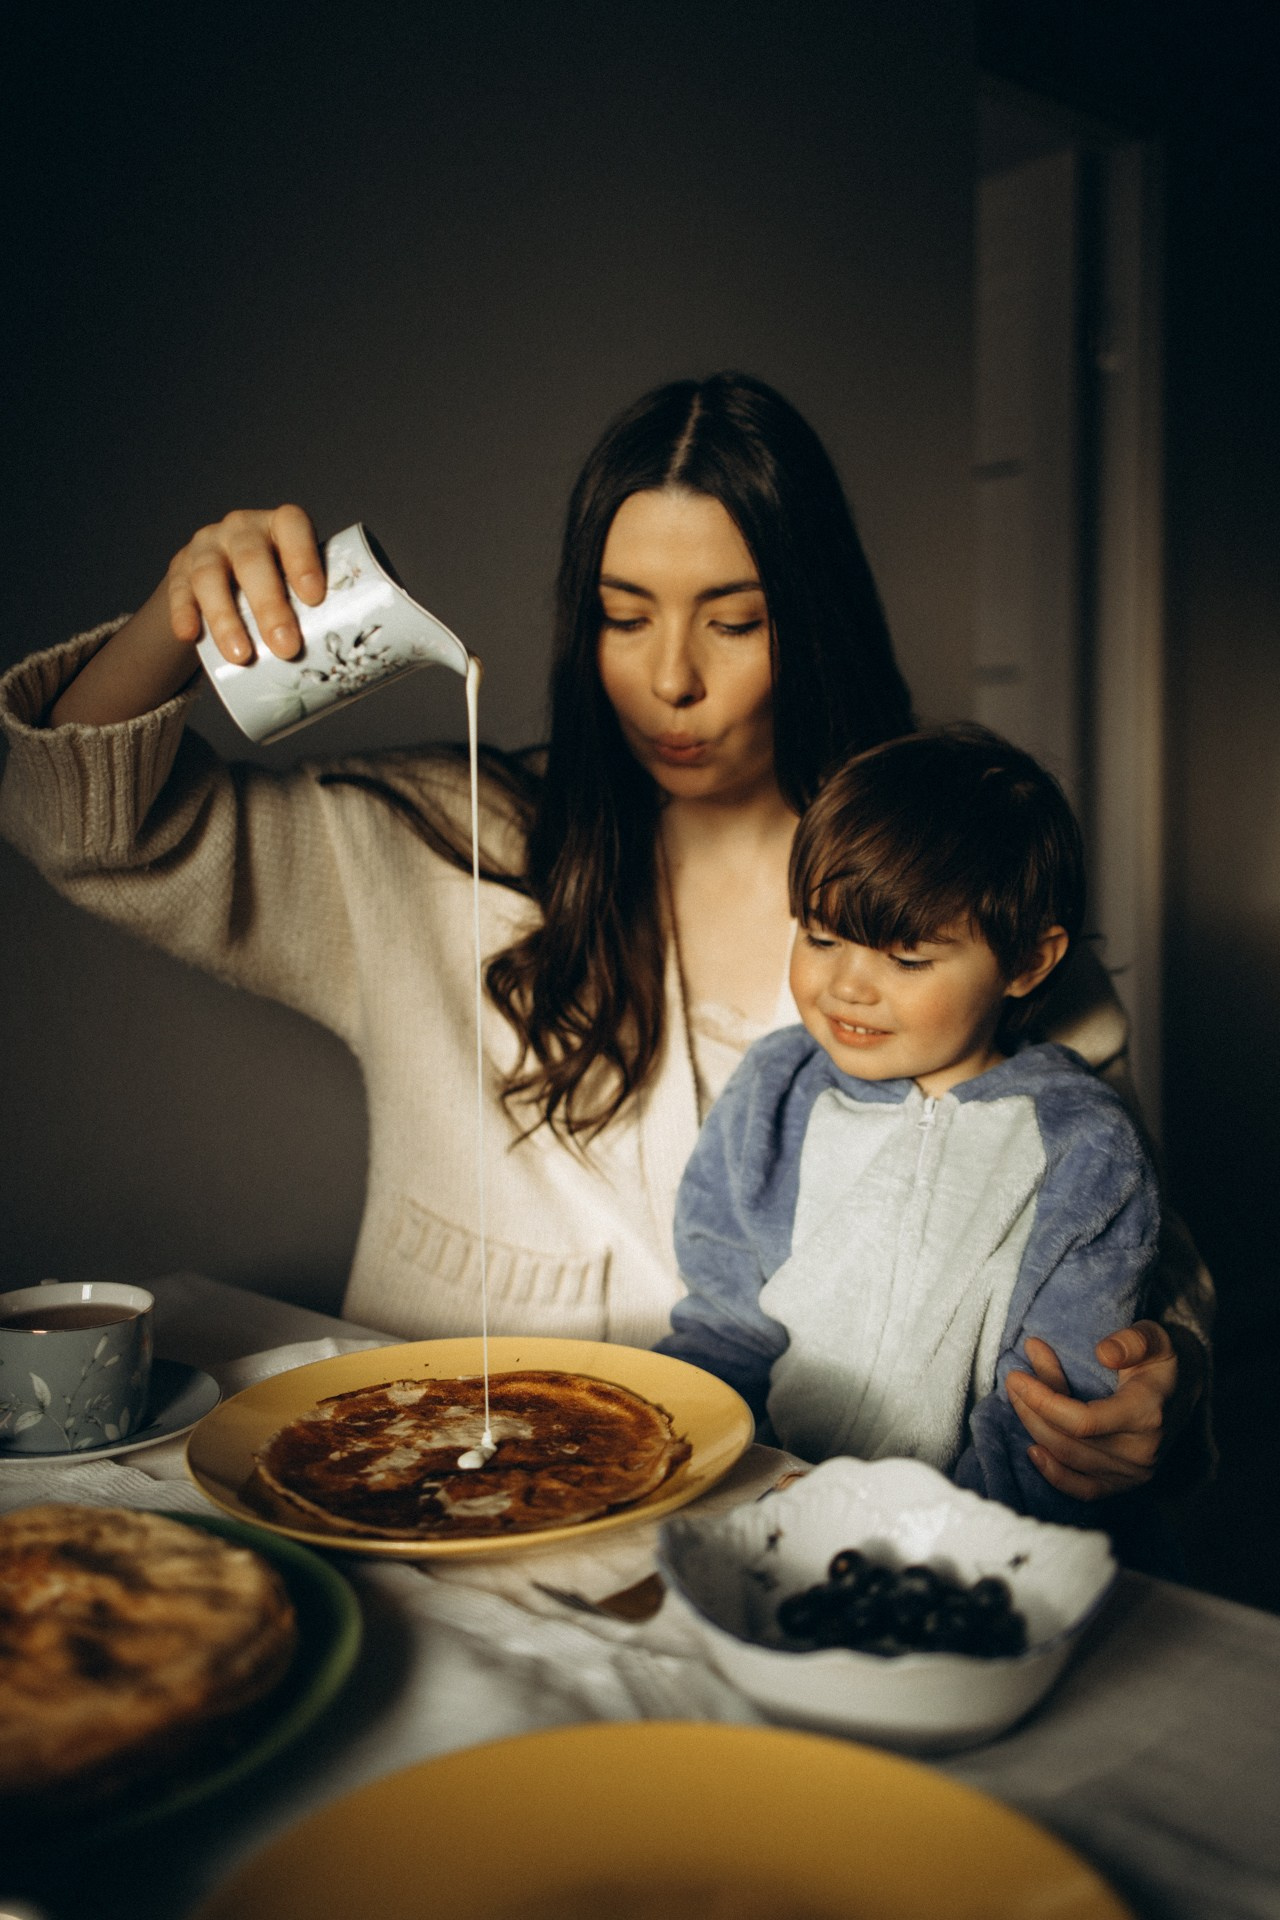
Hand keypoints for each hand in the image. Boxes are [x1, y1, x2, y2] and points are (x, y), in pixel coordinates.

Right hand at [50, 506, 327, 727]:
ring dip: (225, 617)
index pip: (293, 526)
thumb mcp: (307, 590)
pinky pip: (177, 592)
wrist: (223, 588)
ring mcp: (206, 549)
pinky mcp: (178, 574)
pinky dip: (183, 613)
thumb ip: (347, 607)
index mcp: (281, 527)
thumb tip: (420, 650)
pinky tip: (190, 637)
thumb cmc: (284, 593)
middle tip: (286, 647)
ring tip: (242, 657)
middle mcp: (242, 529)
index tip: (316, 598)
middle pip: (252, 558)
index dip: (304, 557)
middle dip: (269, 604)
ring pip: (210, 576)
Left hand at [1005, 1320, 1191, 1500]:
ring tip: (1019, 1398)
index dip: (1044, 1401)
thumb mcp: (1154, 1337)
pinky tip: (1034, 1450)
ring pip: (1068, 1459)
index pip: (1084, 1421)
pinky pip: (1083, 1490)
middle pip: (1069, 1440)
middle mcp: (1142, 1452)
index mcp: (1148, 1415)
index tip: (1017, 1376)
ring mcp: (1134, 1473)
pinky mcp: (1125, 1485)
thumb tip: (1104, 1353)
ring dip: (1035, 1429)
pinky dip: (1054, 1474)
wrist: (1182, 1393)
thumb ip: (1132, 1341)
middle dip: (1032, 1410)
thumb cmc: (1159, 1361)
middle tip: (1013, 1380)